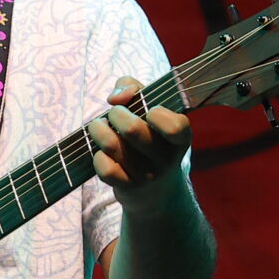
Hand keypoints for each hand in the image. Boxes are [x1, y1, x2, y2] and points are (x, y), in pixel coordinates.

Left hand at [88, 76, 190, 206]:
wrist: (156, 191)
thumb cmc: (150, 135)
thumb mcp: (150, 107)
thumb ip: (132, 87)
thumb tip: (114, 98)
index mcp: (180, 138)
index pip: (174, 127)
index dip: (156, 114)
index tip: (148, 111)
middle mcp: (166, 159)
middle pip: (132, 129)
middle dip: (115, 114)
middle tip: (115, 115)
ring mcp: (147, 176)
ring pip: (111, 144)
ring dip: (98, 128)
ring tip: (100, 127)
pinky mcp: (128, 188)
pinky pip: (104, 167)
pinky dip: (97, 154)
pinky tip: (103, 152)